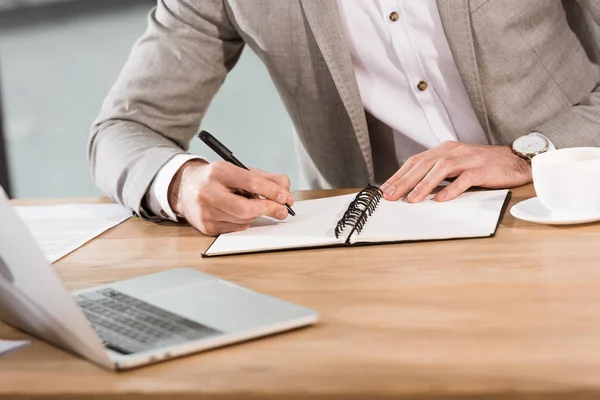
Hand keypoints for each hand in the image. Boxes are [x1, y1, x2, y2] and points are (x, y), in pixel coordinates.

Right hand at [168, 160, 293, 235]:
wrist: (185, 188)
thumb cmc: (217, 179)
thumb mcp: (239, 171)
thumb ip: (266, 179)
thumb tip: (286, 192)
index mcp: (217, 172)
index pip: (251, 182)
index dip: (272, 191)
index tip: (285, 197)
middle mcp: (208, 192)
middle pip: (246, 208)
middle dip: (268, 209)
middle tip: (282, 211)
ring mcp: (205, 212)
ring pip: (243, 220)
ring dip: (256, 215)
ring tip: (252, 205)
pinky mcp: (206, 227)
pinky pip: (236, 228)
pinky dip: (244, 221)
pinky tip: (239, 213)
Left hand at [380, 142, 531, 202]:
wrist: (516, 160)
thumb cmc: (484, 166)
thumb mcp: (457, 167)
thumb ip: (437, 174)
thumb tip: (413, 189)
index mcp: (445, 150)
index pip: (416, 161)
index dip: (399, 175)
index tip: (385, 189)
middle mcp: (454, 151)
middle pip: (423, 164)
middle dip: (404, 181)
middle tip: (390, 195)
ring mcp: (469, 158)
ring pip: (441, 169)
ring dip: (424, 185)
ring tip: (411, 199)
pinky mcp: (483, 168)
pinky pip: (465, 178)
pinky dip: (452, 189)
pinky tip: (442, 199)